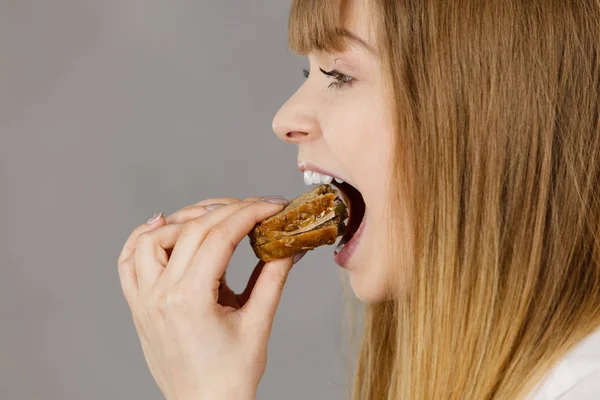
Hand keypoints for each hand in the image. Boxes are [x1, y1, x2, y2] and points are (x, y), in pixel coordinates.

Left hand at [117, 196, 300, 399]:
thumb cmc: (231, 376)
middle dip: (228, 210)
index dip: (249, 212)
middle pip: (191, 230)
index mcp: (190, 300)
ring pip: (152, 238)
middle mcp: (160, 295)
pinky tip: (164, 225)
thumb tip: (291, 245)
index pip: (219, 236)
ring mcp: (143, 300)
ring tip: (215, 218)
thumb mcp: (258, 324)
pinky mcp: (138, 306)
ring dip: (184, 220)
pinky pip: (128, 262)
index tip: (272, 205)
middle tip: (256, 207)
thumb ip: (274, 277)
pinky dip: (144, 238)